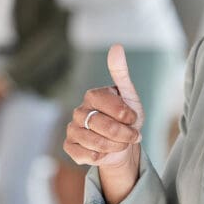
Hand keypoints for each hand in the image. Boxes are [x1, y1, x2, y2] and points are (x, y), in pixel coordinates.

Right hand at [64, 44, 143, 203]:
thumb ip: (121, 72)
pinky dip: (100, 156)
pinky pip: (85, 155)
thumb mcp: (129, 95)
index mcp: (93, 95)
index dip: (128, 117)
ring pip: (96, 143)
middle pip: (106, 127)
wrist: (122, 143)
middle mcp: (79, 110)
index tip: (133, 119)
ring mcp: (72, 129)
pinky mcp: (70, 146)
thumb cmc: (126, 118)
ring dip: (116, 146)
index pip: (114, 108)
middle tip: (133, 135)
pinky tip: (105, 152)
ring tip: (122, 143)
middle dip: (125, 135)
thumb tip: (116, 46)